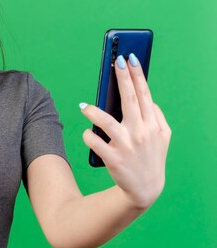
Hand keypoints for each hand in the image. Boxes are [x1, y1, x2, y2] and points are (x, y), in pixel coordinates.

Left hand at [80, 54, 171, 208]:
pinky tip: (87, 132)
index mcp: (153, 125)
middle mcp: (141, 133)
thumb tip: (148, 98)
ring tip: (84, 107)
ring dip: (93, 112)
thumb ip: (157, 116)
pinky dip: (89, 135)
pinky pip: (95, 141)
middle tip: (116, 61)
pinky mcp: (113, 158)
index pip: (145, 94)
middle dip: (123, 78)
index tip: (130, 58)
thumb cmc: (151, 158)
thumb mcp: (163, 138)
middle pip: (130, 99)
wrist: (144, 190)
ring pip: (106, 121)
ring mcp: (127, 146)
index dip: (137, 75)